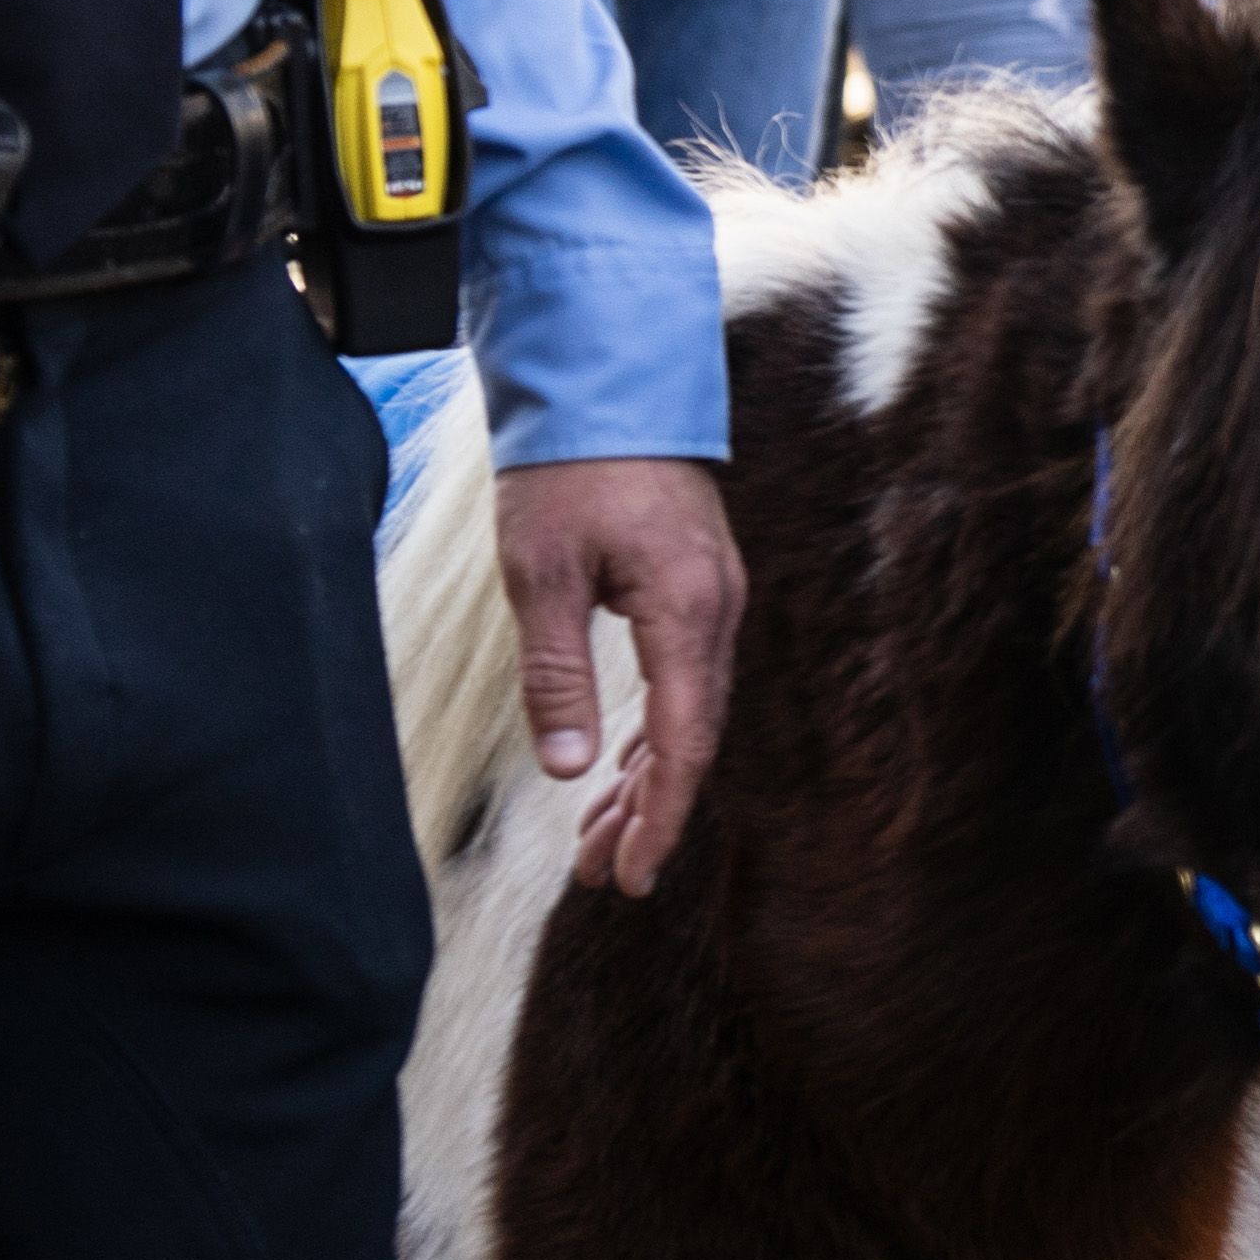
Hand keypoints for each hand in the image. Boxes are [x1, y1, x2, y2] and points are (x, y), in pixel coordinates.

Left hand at [493, 453, 746, 896]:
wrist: (606, 383)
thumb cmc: (568, 473)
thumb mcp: (541, 575)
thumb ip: (558, 674)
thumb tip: (566, 771)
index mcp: (689, 612)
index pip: (685, 741)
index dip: (661, 816)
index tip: (633, 875)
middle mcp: (717, 610)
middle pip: (693, 736)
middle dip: (648, 811)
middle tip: (602, 876)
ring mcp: (712, 596)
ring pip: (690, 710)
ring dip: (646, 776)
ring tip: (599, 838)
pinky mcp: (694, 584)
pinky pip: (684, 677)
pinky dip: (652, 730)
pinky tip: (619, 763)